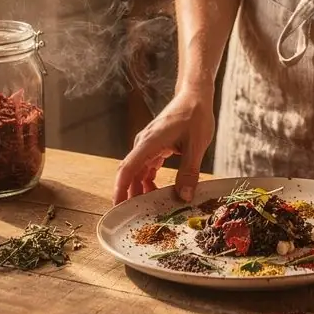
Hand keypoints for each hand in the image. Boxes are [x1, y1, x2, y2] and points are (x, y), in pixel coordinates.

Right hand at [113, 89, 214, 204]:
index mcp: (150, 142)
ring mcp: (148, 144)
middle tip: (133, 217)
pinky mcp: (154, 145)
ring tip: (148, 208)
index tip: (117, 207)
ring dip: (140, 189)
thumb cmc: (195, 115)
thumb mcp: (197, 145)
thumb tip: (184, 196)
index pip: (128, 168)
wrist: (195, 95)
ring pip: (137, 171)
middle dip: (128, 195)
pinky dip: (148, 180)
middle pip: (129, 173)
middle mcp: (144, 143)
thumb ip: (189, 171)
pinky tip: (156, 191)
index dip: (120, 189)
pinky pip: (146, 166)